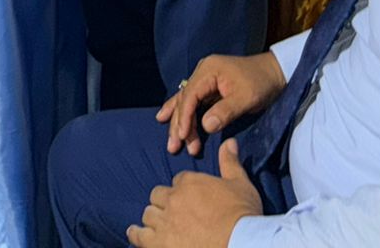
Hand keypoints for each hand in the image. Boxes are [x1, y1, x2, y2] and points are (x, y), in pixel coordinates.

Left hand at [127, 140, 261, 247]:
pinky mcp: (160, 244)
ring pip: (149, 215)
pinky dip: (137, 234)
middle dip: (164, 204)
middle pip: (159, 197)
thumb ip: (230, 163)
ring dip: (153, 219)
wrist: (242, 244)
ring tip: (156, 226)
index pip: (178, 182)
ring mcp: (165, 222)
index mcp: (189, 183)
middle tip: (173, 214)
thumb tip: (229, 142)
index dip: (183, 191)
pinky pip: (139, 236)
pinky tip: (136, 234)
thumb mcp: (240, 185)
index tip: (189, 201)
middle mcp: (173, 199)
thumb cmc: (243, 215)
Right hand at [157, 51, 284, 156]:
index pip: (190, 95)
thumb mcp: (246, 98)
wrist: (274, 73)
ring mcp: (205, 79)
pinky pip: (192, 101)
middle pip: (184, 99)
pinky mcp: (210, 87)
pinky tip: (166, 118)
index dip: (184, 117)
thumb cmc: (260, 83)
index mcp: (208, 70)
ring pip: (186, 102)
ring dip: (179, 122)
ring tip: (172, 142)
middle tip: (174, 147)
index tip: (182, 136)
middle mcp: (202, 72)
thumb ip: (225, 111)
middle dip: (178, 124)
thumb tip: (205, 126)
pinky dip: (182, 112)